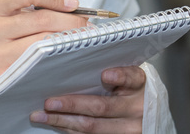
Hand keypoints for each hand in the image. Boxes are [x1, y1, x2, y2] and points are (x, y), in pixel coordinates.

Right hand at [0, 0, 86, 113]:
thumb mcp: (3, 17)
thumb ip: (32, 8)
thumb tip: (72, 8)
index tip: (73, 4)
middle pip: (43, 19)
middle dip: (72, 21)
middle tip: (86, 24)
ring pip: (44, 41)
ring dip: (69, 39)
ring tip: (80, 38)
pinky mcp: (5, 76)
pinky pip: (40, 63)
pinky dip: (59, 57)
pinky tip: (67, 55)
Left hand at [29, 65, 145, 132]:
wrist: (147, 117)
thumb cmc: (133, 91)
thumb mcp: (131, 78)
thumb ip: (115, 72)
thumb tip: (81, 62)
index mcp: (141, 86)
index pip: (132, 78)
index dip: (120, 76)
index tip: (105, 75)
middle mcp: (136, 109)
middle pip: (102, 108)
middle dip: (73, 105)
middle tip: (50, 102)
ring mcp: (128, 129)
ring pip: (92, 127)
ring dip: (63, 121)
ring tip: (42, 115)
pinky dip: (70, 130)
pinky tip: (55, 123)